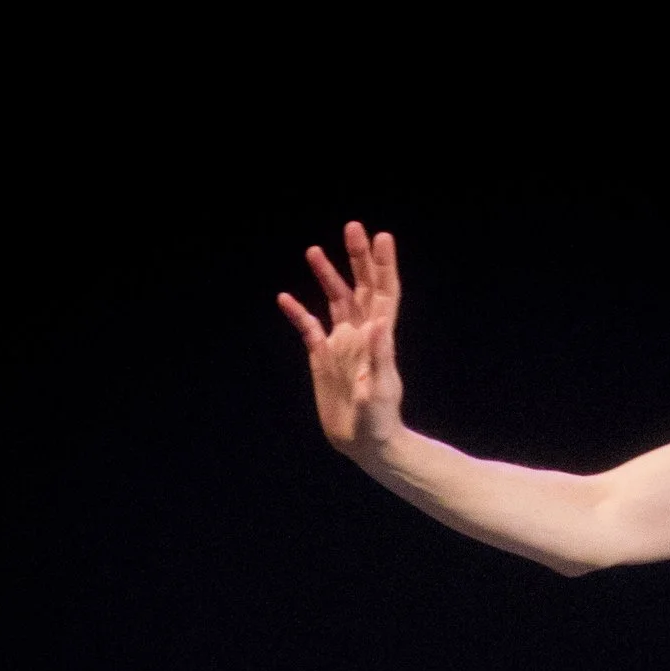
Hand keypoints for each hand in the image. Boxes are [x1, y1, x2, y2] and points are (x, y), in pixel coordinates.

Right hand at [277, 220, 406, 456]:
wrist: (366, 443)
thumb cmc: (380, 420)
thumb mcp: (381, 389)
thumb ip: (380, 357)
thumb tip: (378, 324)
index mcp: (380, 336)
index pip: (384, 292)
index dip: (383, 265)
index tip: (381, 237)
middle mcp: (362, 333)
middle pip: (361, 287)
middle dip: (357, 258)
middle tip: (353, 227)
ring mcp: (342, 344)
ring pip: (336, 301)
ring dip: (328, 276)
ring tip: (314, 250)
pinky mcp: (323, 358)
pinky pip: (309, 328)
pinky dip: (298, 313)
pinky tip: (284, 298)